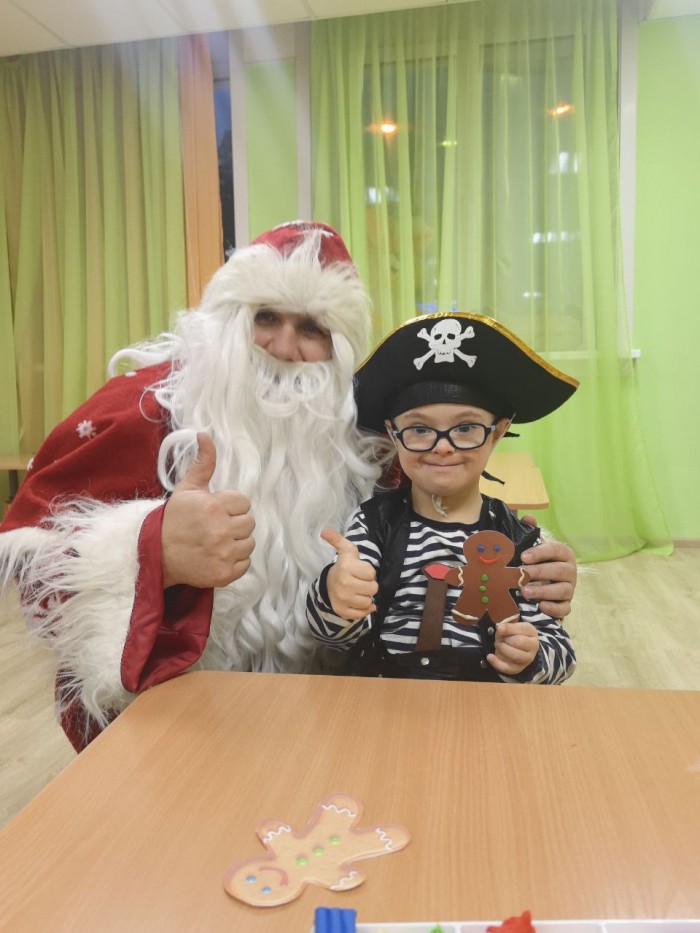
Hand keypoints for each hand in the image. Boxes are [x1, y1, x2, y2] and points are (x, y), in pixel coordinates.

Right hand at [161, 432, 254, 588]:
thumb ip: (203, 463)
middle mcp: (220, 530)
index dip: (230, 506)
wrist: (156, 555)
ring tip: (216, 542)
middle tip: (214, 528)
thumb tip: (205, 434)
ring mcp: (223, 553)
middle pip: (250, 523)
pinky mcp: (224, 574)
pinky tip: (217, 556)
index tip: (214, 512)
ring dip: (236, 542)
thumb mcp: (187, 489)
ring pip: (249, 543)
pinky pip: (245, 563)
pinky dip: (235, 561)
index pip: (244, 503)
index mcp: (214, 506)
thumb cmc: (174, 519)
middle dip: (234, 524)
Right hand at [321, 528, 377, 620]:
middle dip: (369, 585)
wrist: (330, 584)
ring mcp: (342, 599)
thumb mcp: (346, 551)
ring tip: (358, 590)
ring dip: (366, 597)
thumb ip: (338, 539)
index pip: (371, 574)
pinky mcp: (342, 611)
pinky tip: (357, 601)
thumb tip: (325, 531)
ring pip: (368, 602)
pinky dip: (363, 609)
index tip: (360, 570)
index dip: (368, 572)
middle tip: (360, 581)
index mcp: (346, 568)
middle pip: (373, 589)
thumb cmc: (344, 566)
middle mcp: (344, 584)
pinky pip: (362, 614)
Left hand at [487, 620, 538, 674]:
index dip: (509, 628)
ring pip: (514, 655)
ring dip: (501, 649)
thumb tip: (500, 628)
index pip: (523, 629)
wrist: (520, 648)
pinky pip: (507, 668)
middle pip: (519, 642)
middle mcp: (533, 646)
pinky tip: (490, 656)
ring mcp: (527, 659)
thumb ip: (507, 626)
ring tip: (497, 645)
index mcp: (531, 632)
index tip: (499, 628)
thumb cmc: (514, 634)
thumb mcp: (512, 626)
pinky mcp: (518, 668)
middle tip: (498, 638)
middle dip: (505, 639)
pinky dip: (497, 663)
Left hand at [519, 515, 575, 618]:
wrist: (544, 584)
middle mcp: (570, 570)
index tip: (523, 557)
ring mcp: (569, 588)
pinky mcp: (566, 604)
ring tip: (525, 592)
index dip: (540, 553)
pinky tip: (541, 606)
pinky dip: (554, 608)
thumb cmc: (538, 562)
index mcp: (563, 554)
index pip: (556, 550)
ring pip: (563, 590)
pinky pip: (565, 608)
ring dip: (543, 591)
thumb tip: (527, 518)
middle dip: (539, 572)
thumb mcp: (534, 547)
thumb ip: (531, 532)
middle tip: (521, 574)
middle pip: (559, 571)